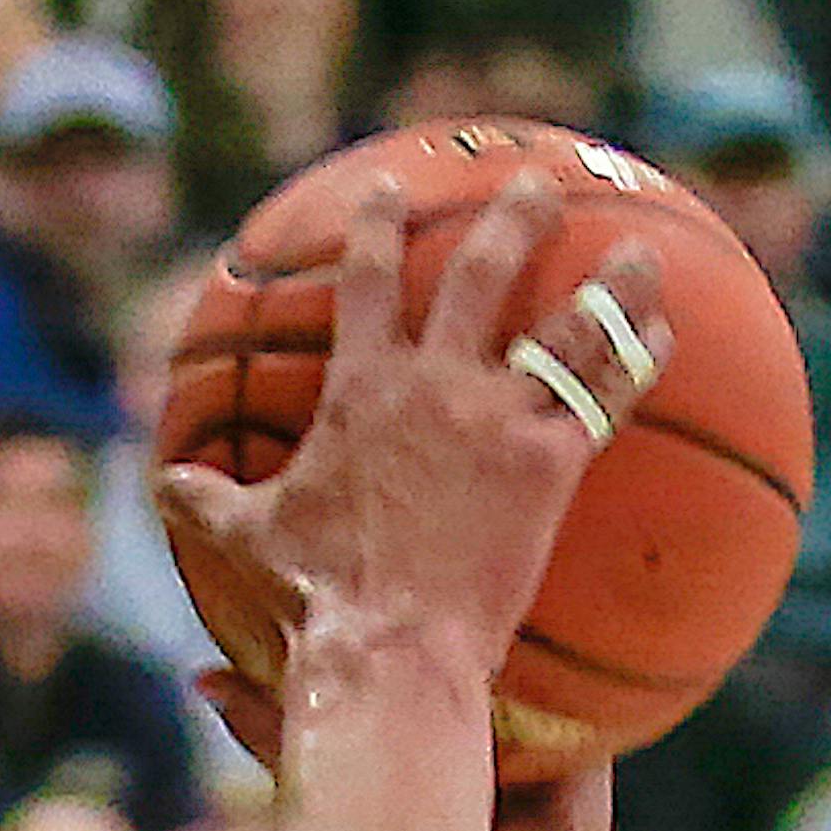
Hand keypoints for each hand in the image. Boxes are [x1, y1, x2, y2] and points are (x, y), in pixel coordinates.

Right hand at [157, 172, 668, 728]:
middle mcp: (433, 384)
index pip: (365, 284)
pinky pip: (607, 397)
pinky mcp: (548, 464)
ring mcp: (497, 418)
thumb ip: (206, 500)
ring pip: (567, 325)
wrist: (386, 644)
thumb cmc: (313, 598)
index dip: (374, 229)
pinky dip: (639, 359)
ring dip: (610, 282)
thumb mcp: (245, 542)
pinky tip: (667, 335)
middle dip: (514, 220)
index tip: (386, 190)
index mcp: (360, 392)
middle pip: (482, 274)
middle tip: (536, 186)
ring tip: (641, 252)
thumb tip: (162, 481)